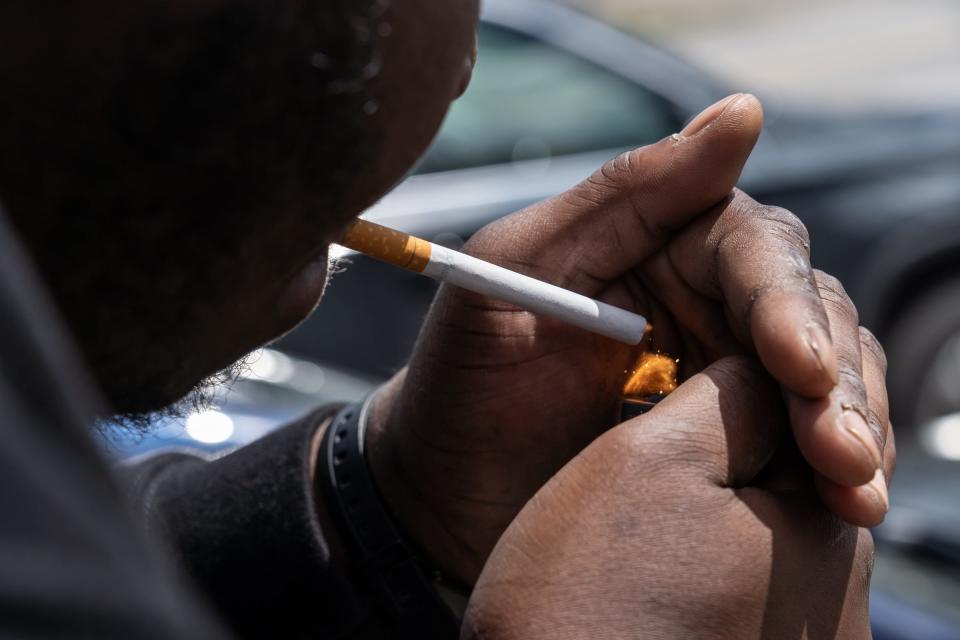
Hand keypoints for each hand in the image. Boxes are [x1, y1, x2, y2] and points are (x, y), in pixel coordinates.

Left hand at [365, 94, 892, 584]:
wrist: (443, 497)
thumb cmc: (462, 381)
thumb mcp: (516, 271)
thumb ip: (620, 196)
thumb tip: (743, 113)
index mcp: (655, 244)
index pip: (753, 250)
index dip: (785, 302)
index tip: (798, 366)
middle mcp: (702, 300)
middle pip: (807, 312)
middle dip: (830, 377)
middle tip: (840, 448)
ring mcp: (721, 373)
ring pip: (826, 375)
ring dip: (850, 425)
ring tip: (855, 490)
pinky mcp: (733, 444)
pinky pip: (806, 440)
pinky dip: (835, 468)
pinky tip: (850, 500)